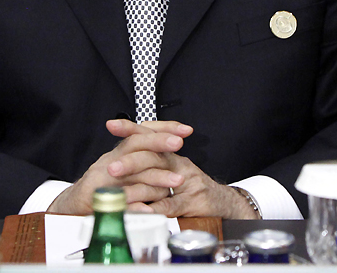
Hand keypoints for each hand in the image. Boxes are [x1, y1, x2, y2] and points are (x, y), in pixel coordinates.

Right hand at [47, 119, 190, 214]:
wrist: (75, 205)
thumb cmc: (104, 185)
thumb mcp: (126, 169)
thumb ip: (146, 160)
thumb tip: (172, 151)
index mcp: (120, 153)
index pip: (141, 133)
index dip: (163, 129)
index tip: (185, 130)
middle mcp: (112, 160)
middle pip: (135, 145)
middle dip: (159, 142)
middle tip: (178, 144)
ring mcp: (104, 179)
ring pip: (132, 174)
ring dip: (156, 177)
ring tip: (176, 181)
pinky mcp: (99, 200)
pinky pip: (121, 204)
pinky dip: (136, 207)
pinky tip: (151, 210)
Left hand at [107, 121, 258, 218]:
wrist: (225, 202)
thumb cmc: (194, 188)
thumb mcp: (172, 172)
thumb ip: (152, 165)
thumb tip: (123, 158)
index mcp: (172, 155)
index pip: (150, 136)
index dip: (131, 129)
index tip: (111, 125)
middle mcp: (180, 163)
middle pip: (154, 156)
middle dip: (130, 161)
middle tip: (111, 168)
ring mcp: (187, 182)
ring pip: (161, 180)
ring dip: (138, 188)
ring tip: (120, 194)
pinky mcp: (193, 201)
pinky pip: (172, 205)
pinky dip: (156, 209)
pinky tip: (144, 212)